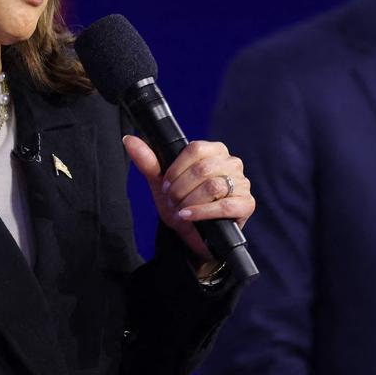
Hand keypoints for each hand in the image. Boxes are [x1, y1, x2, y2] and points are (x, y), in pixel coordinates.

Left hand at [124, 136, 254, 264]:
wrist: (193, 235)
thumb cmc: (181, 204)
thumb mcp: (162, 183)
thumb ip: (148, 161)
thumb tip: (129, 139)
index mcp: (214, 151)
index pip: (196, 148)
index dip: (176, 168)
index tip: (165, 184)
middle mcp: (231, 163)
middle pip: (204, 168)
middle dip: (181, 188)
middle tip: (172, 201)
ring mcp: (242, 183)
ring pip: (213, 186)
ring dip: (190, 201)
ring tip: (180, 210)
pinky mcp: (247, 204)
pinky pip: (225, 206)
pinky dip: (202, 212)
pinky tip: (189, 216)